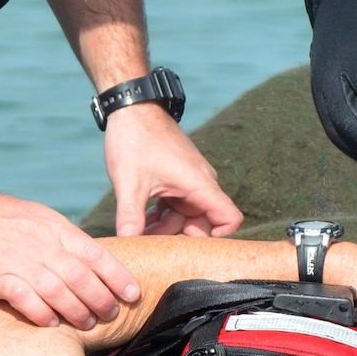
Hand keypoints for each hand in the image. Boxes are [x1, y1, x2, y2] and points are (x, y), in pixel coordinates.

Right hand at [0, 184, 142, 328]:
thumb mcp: (39, 218)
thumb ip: (64, 239)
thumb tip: (89, 258)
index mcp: (56, 229)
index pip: (96, 255)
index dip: (118, 277)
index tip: (133, 294)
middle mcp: (42, 246)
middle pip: (82, 278)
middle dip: (102, 300)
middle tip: (112, 316)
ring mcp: (20, 262)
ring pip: (59, 292)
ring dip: (77, 312)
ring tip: (88, 324)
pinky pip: (26, 300)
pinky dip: (42, 314)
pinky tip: (52, 324)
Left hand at [105, 102, 243, 237]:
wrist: (131, 107)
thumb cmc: (135, 139)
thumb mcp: (129, 182)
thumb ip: (130, 216)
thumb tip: (127, 243)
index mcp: (199, 184)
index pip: (229, 218)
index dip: (219, 237)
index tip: (191, 248)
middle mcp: (200, 183)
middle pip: (203, 223)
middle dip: (179, 237)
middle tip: (152, 248)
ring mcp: (189, 181)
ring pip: (186, 216)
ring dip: (165, 228)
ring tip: (137, 233)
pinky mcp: (177, 178)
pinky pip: (176, 206)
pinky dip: (161, 216)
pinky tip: (139, 221)